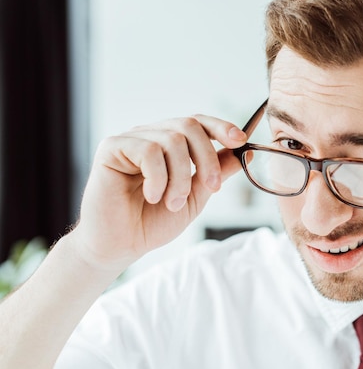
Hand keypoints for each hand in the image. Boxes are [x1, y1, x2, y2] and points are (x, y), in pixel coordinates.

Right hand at [68, 114, 246, 271]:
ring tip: (172, 202)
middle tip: (211, 187)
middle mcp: (151, 136)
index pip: (198, 123)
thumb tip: (246, 152)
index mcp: (170, 145)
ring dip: (180, 177)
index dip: (221, 127)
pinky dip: (157, 177)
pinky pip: (148, 150)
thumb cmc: (152, 222)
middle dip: (207, 158)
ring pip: (172, 140)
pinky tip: (151, 195)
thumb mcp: (196, 196)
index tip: (240, 141)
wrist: (121, 245)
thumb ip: (217, 172)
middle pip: (189, 125)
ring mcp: (131, 140)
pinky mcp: (111, 148)